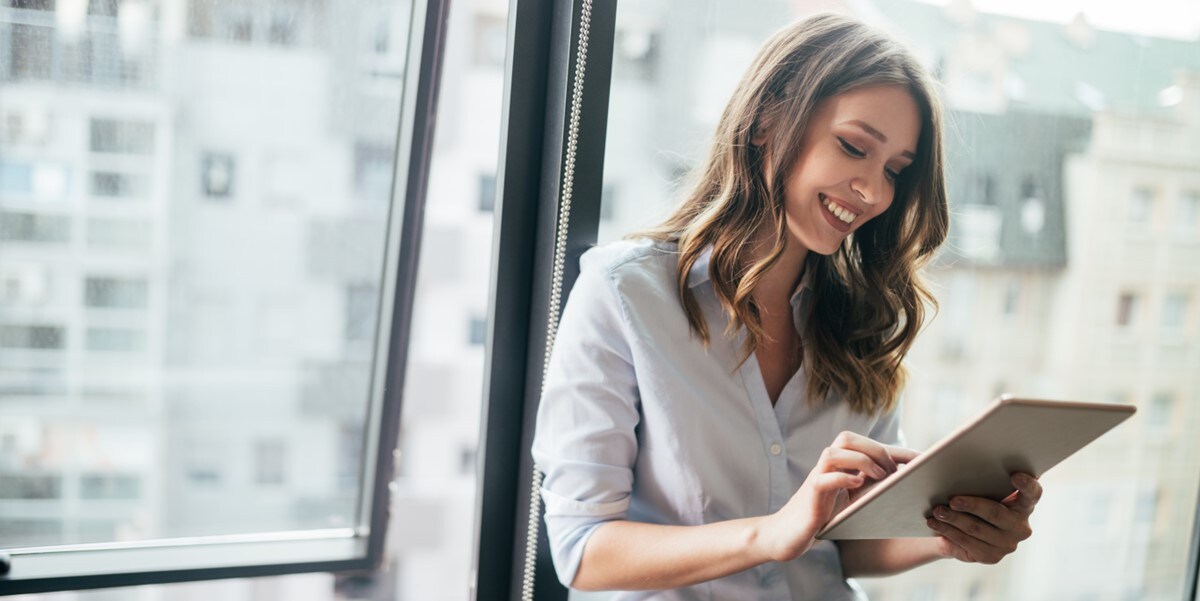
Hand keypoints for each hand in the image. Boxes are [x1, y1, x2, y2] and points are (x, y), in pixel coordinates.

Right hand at [755, 431, 917, 562]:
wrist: (787, 535)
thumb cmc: (822, 518)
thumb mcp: (852, 502)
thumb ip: (870, 490)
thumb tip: (906, 486)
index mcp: (840, 466)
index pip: (868, 446)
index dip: (897, 450)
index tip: (924, 460)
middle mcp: (827, 467)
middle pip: (847, 438)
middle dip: (876, 450)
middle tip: (893, 473)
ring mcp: (816, 479)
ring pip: (834, 452)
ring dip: (860, 460)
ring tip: (878, 477)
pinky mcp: (810, 496)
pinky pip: (824, 478)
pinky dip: (843, 478)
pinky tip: (857, 486)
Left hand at [926, 472, 1041, 563]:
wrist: (962, 530)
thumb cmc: (974, 499)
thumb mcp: (981, 488)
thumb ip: (983, 477)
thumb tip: (956, 457)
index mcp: (1024, 504)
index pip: (1033, 493)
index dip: (1027, 485)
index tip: (1014, 475)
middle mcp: (1020, 526)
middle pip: (995, 512)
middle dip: (972, 505)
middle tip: (953, 500)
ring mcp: (1007, 544)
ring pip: (976, 528)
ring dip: (954, 519)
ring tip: (937, 511)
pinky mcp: (991, 557)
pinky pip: (967, 543)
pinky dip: (948, 531)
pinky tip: (935, 523)